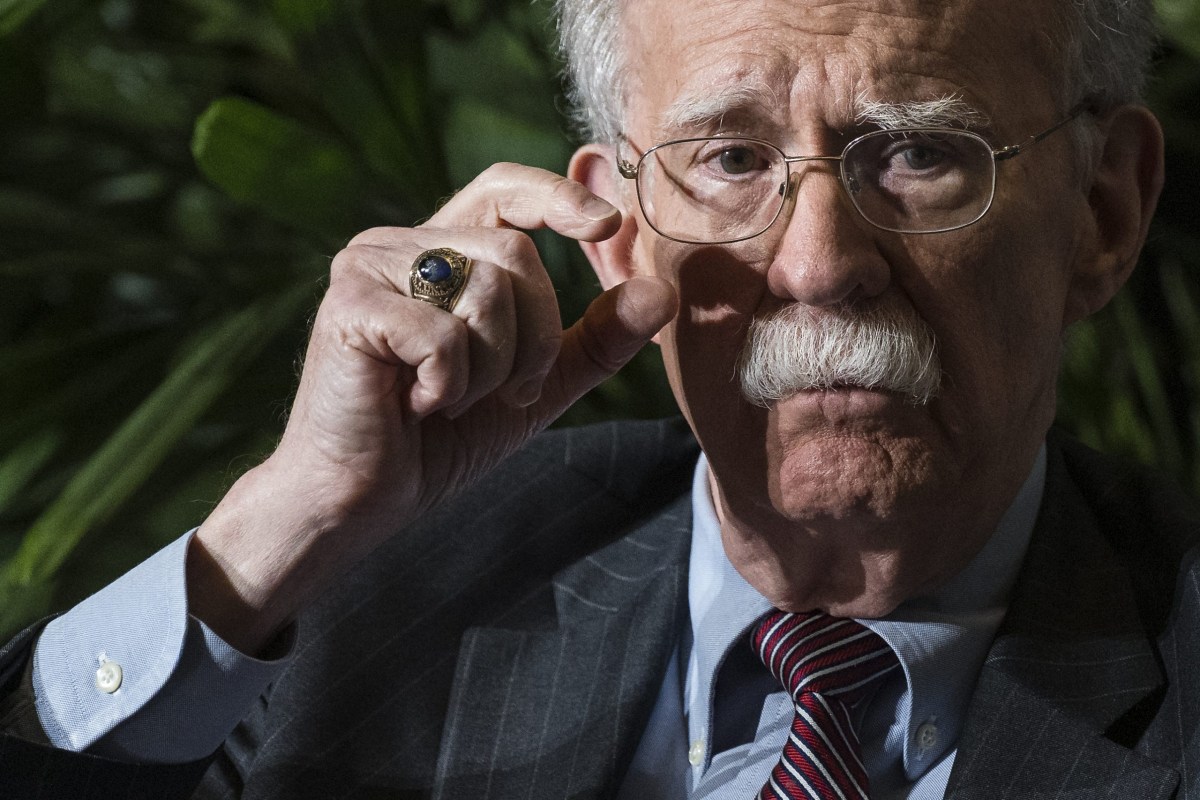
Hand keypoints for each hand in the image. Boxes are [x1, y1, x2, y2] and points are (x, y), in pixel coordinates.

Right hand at [188, 164, 677, 652]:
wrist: (360, 501)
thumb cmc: (439, 439)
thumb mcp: (535, 385)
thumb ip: (596, 339)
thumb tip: (664, 292)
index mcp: (440, 251)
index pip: (504, 189)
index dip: (559, 198)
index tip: (608, 227)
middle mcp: (399, 245)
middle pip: (515, 254)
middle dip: (535, 338)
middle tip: (504, 392)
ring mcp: (368, 268)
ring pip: (486, 290)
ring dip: (492, 370)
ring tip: (446, 400)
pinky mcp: (349, 307)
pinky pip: (446, 334)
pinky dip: (450, 385)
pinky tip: (413, 405)